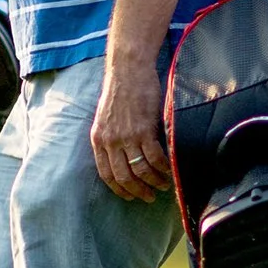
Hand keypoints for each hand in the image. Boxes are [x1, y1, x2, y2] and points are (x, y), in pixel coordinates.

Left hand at [88, 57, 172, 202]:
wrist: (128, 71)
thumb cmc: (120, 91)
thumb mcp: (106, 118)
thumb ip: (110, 138)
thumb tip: (122, 157)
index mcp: (98, 139)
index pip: (106, 174)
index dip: (119, 189)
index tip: (129, 196)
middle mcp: (110, 141)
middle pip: (124, 177)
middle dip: (138, 191)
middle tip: (150, 196)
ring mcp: (127, 136)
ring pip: (140, 170)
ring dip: (154, 181)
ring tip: (163, 184)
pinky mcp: (144, 129)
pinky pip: (155, 157)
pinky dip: (163, 167)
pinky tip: (169, 170)